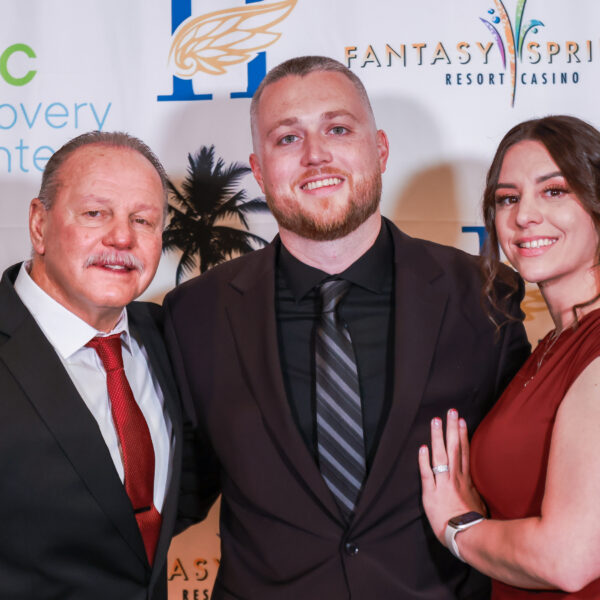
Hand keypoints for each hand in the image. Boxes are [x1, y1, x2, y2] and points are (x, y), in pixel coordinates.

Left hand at [418, 409, 486, 545]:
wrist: (466, 537)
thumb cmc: (473, 524)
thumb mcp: (478, 504)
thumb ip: (475, 491)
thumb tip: (476, 486)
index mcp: (466, 480)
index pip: (464, 452)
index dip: (463, 435)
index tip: (462, 420)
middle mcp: (455, 478)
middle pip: (454, 448)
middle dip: (452, 428)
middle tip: (450, 411)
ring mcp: (442, 484)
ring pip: (440, 456)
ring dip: (437, 437)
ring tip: (435, 421)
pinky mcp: (430, 493)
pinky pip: (426, 474)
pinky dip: (424, 460)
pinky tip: (422, 447)